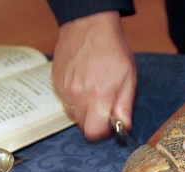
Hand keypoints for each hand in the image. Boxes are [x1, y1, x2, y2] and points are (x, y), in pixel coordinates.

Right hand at [51, 11, 136, 139]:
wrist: (88, 25)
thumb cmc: (112, 49)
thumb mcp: (129, 77)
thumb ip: (125, 105)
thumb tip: (125, 126)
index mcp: (98, 96)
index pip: (93, 132)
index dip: (102, 133)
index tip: (109, 125)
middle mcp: (78, 95)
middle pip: (82, 125)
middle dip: (94, 121)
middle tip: (104, 107)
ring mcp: (64, 89)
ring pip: (73, 113)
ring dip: (84, 109)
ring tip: (94, 90)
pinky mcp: (56, 82)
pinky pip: (65, 100)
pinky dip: (74, 97)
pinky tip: (83, 82)